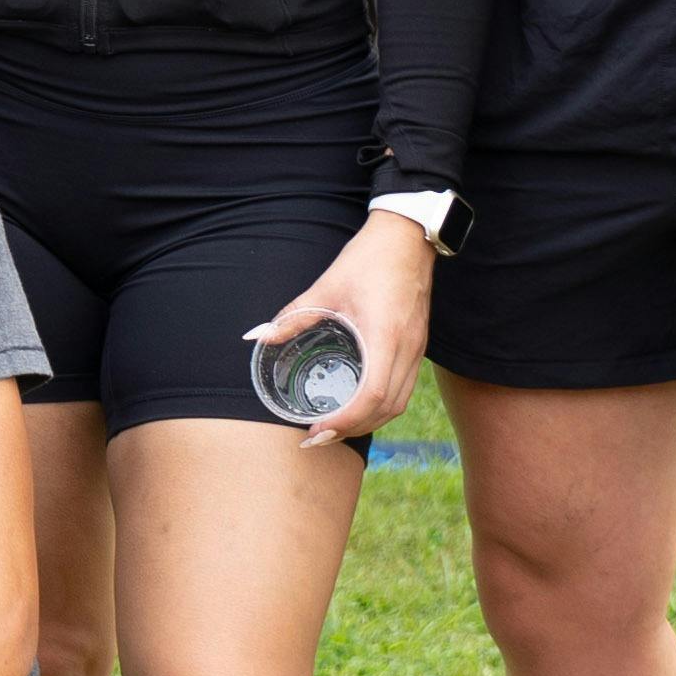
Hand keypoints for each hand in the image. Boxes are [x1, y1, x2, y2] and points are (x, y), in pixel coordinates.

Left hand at [246, 212, 438, 446]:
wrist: (407, 237)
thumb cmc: (368, 260)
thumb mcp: (325, 287)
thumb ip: (292, 317)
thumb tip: (257, 337)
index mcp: (384, 335)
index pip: (373, 394)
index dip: (347, 419)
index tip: (318, 429)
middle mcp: (406, 348)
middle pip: (388, 408)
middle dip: (353, 429)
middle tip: (318, 437)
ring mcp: (416, 349)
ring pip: (399, 403)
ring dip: (369, 422)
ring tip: (336, 429)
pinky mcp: (418, 346)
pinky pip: (404, 389)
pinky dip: (381, 407)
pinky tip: (358, 407)